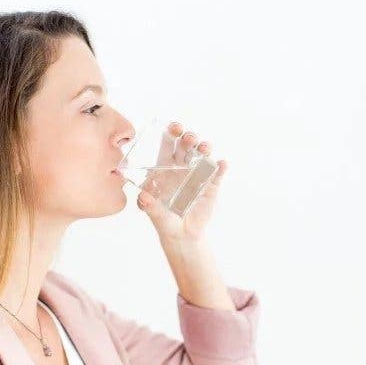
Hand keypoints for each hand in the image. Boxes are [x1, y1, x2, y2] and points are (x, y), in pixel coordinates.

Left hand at [136, 122, 227, 242]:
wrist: (182, 236)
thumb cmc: (164, 221)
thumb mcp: (155, 214)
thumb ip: (149, 205)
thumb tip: (143, 197)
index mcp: (165, 167)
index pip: (168, 145)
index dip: (171, 134)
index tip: (173, 128)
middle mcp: (182, 167)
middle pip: (187, 145)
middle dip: (189, 137)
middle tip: (189, 138)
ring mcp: (198, 174)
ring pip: (203, 155)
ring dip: (204, 148)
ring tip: (204, 149)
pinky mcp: (211, 185)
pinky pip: (217, 173)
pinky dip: (221, 167)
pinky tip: (222, 164)